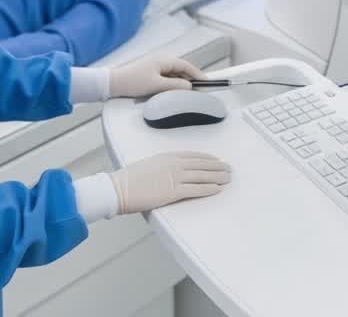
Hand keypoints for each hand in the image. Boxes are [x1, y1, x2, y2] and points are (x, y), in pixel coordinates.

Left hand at [108, 56, 203, 98]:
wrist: (113, 83)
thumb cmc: (133, 82)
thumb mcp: (156, 85)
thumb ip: (175, 85)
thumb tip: (188, 86)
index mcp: (163, 61)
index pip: (185, 65)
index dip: (197, 73)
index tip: (207, 82)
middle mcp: (160, 62)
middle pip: (180, 70)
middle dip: (190, 79)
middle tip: (200, 90)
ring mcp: (155, 68)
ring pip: (174, 75)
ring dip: (181, 83)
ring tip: (188, 93)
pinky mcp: (150, 74)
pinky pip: (166, 78)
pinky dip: (172, 84)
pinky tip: (174, 92)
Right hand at [109, 151, 230, 213]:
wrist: (118, 188)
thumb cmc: (128, 179)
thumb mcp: (148, 166)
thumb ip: (161, 167)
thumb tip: (169, 173)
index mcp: (167, 156)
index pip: (194, 155)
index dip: (208, 158)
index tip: (217, 160)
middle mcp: (173, 164)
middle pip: (202, 164)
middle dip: (218, 167)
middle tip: (229, 169)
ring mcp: (174, 177)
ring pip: (203, 175)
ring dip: (218, 177)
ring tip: (228, 178)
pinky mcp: (173, 191)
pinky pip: (196, 189)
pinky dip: (209, 189)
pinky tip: (218, 189)